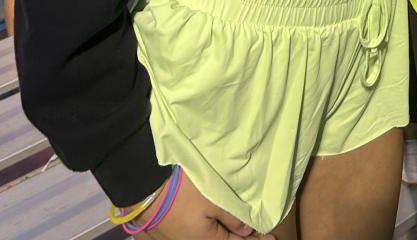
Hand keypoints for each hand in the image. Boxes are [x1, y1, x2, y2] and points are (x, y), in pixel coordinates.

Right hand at [137, 170, 268, 238]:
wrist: (143, 182)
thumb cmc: (183, 190)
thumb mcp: (214, 199)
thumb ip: (232, 217)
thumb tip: (246, 231)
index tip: (273, 239)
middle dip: (239, 239)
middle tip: (257, 234)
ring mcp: (177, 238)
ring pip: (208, 238)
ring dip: (224, 234)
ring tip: (239, 229)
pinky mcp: (167, 228)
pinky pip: (195, 234)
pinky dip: (210, 230)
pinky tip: (215, 225)